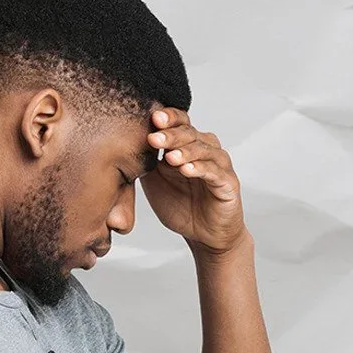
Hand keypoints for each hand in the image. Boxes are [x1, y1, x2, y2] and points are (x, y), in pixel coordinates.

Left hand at [139, 107, 249, 255]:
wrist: (203, 234)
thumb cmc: (180, 205)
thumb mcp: (154, 180)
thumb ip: (145, 161)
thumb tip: (124, 142)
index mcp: (187, 145)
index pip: (181, 123)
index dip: (169, 118)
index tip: (152, 119)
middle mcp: (206, 150)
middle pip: (191, 133)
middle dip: (172, 134)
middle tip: (154, 138)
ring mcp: (219, 165)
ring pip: (205, 150)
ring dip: (186, 151)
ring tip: (170, 157)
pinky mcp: (228, 183)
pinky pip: (215, 172)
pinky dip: (201, 168)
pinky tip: (187, 169)